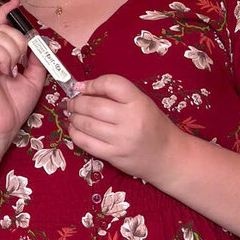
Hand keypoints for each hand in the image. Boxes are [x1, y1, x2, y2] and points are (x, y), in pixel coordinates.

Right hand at [0, 0, 47, 146]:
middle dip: (20, 42)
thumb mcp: (33, 80)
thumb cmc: (12, 106)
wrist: (1, 126)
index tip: (16, 2)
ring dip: (14, 52)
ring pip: (1, 36)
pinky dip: (5, 58)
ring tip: (12, 70)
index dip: (7, 12)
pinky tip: (5, 72)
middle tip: (20, 63)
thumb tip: (42, 44)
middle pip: (5, 29)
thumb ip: (37, 61)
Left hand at [66, 74, 181, 183]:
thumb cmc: (154, 127)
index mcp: (139, 102)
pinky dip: (75, 134)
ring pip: (86, 124)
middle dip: (76, 102)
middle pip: (93, 105)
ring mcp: (121, 140)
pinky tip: (74, 129)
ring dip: (74, 117)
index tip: (82, 87)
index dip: (91, 83)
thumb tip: (83, 90)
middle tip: (71, 102)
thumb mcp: (142, 103)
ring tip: (72, 114)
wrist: (168, 156)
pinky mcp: (113, 156)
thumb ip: (118, 95)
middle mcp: (131, 120)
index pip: (110, 84)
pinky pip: (86, 143)